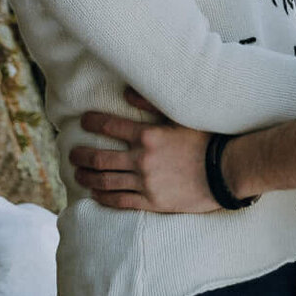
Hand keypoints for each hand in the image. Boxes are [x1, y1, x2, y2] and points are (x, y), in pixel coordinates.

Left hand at [70, 90, 219, 213]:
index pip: (110, 125)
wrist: (225, 171)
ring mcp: (145, 183)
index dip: (92, 122)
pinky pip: (120, 201)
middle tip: (71, 153)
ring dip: (87, 176)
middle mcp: (142, 159)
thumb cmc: (205, 139)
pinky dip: (103, 197)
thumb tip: (125, 92)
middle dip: (81, 154)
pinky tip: (94, 194)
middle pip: (100, 157)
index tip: (83, 121)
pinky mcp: (152, 202)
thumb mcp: (180, 115)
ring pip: (106, 180)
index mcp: (148, 135)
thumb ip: (151, 102)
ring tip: (77, 173)